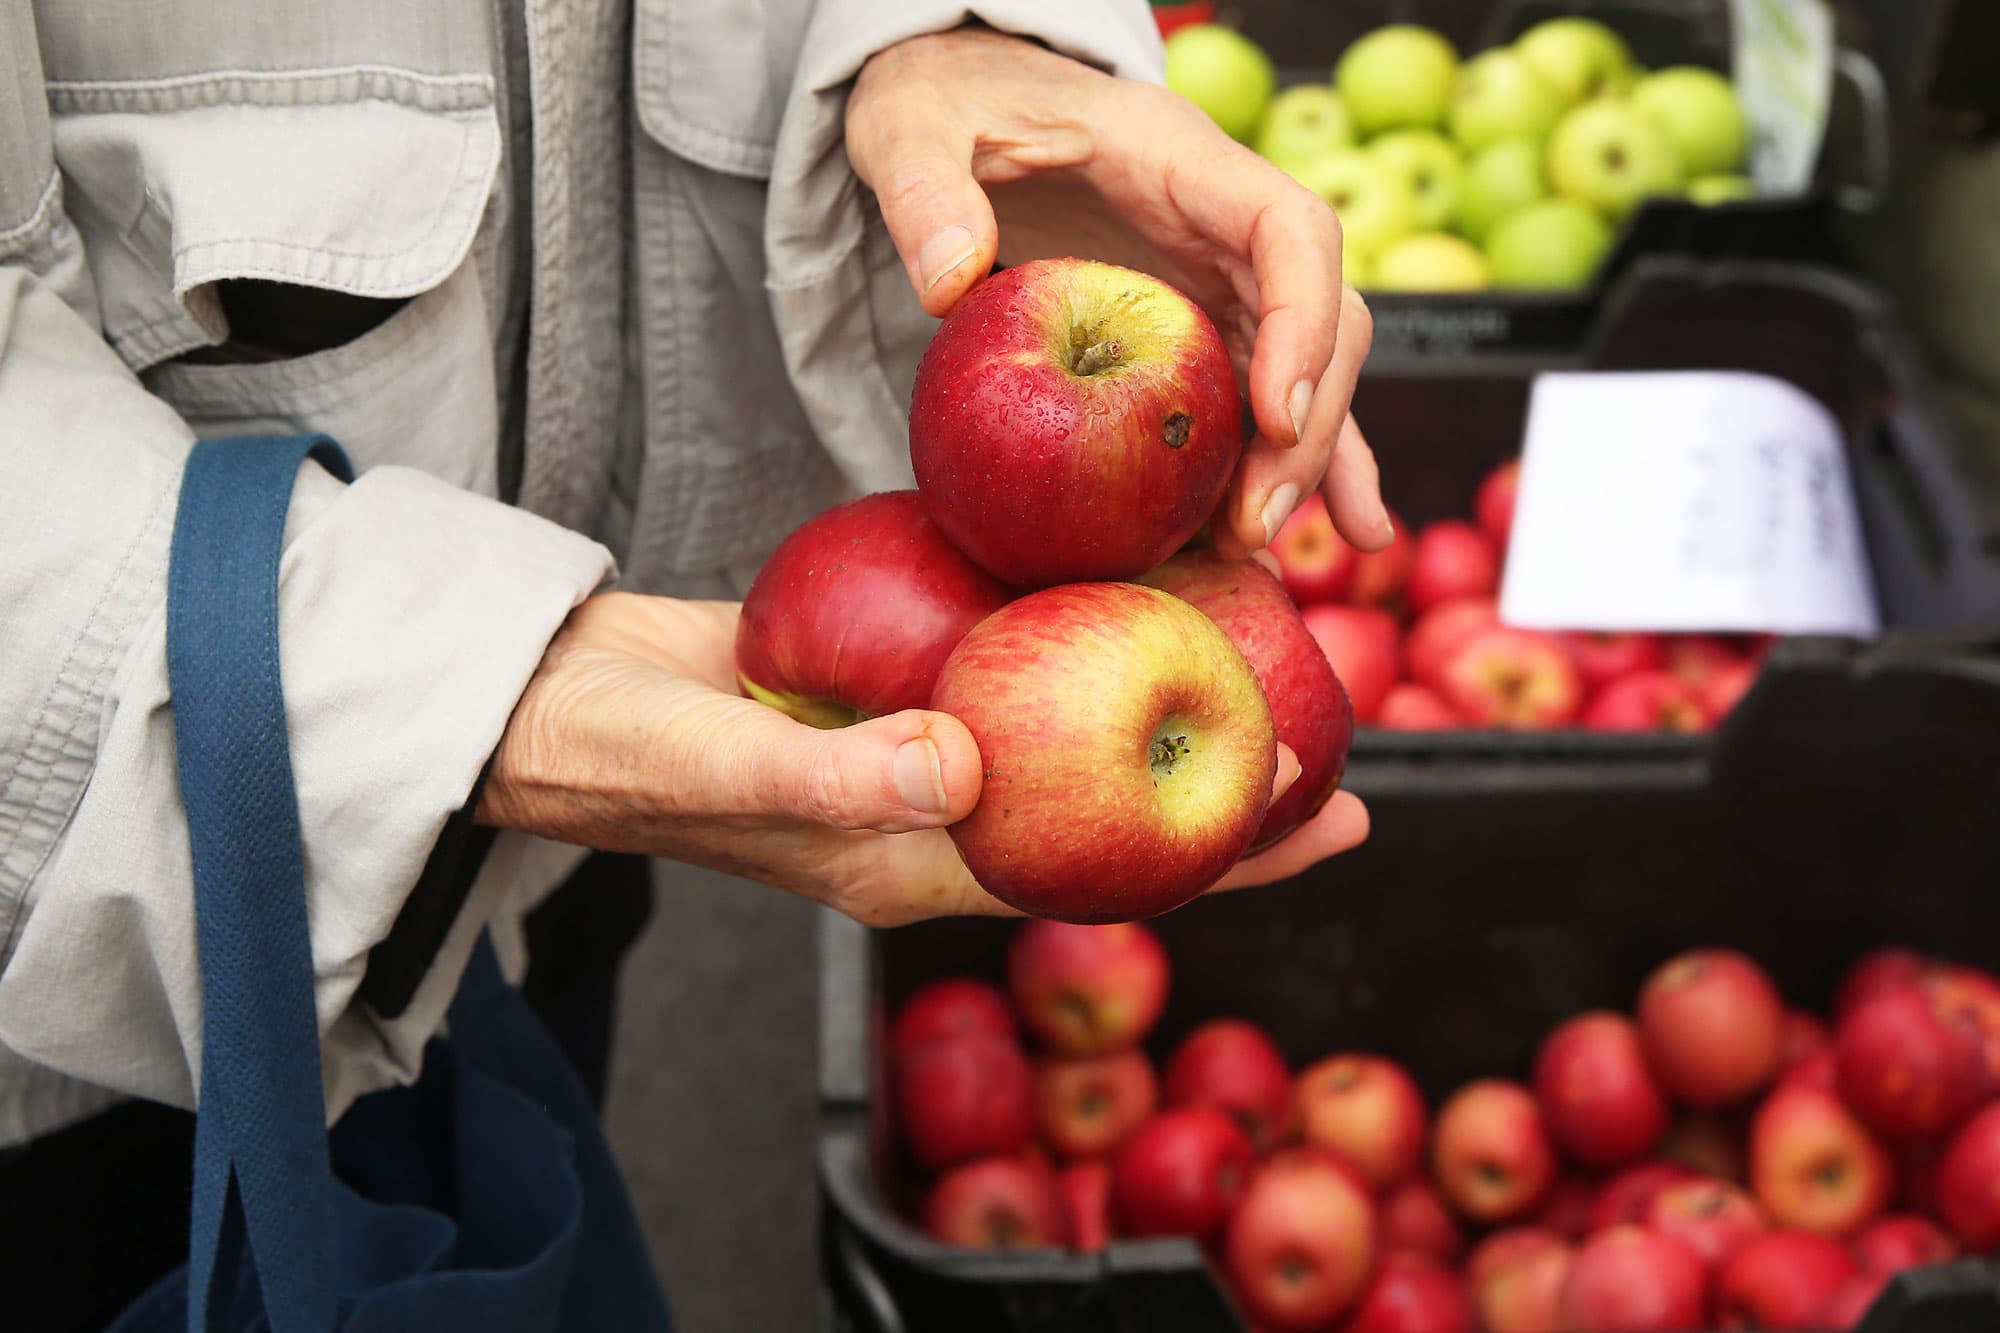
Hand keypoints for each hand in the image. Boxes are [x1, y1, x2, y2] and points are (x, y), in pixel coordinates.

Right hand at [475, 593, 1368, 925]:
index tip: (1333, 818)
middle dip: (1223, 784)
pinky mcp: (889, 684)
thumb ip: (839, 772)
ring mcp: (915, 749)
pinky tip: (1124, 582)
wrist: (549, 702)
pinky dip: (1073, 633)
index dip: (1220, 856)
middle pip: (1107, 808)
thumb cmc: (620, 754)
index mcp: (911, 861)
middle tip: (1339, 732)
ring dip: (1156, 700)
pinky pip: (1005, 666)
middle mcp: (933, 811)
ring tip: (1256, 650)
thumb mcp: (725, 762)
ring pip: (1067, 734)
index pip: (1096, 872)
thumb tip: (967, 769)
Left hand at [846, 26, 1392, 559]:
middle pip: (1320, 322)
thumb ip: (921, 188)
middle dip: (1305, 429)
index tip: (1276, 416)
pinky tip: (1269, 560)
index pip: (1288, 229)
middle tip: (1251, 526)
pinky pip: (1247, 411)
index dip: (1303, 320)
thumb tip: (946, 282)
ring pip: (1302, 378)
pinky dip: (1263, 477)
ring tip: (1264, 559)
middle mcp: (1220, 226)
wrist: (950, 103)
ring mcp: (1214, 283)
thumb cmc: (943, 98)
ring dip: (1297, 470)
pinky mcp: (1190, 336)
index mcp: (1179, 160)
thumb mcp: (908, 121)